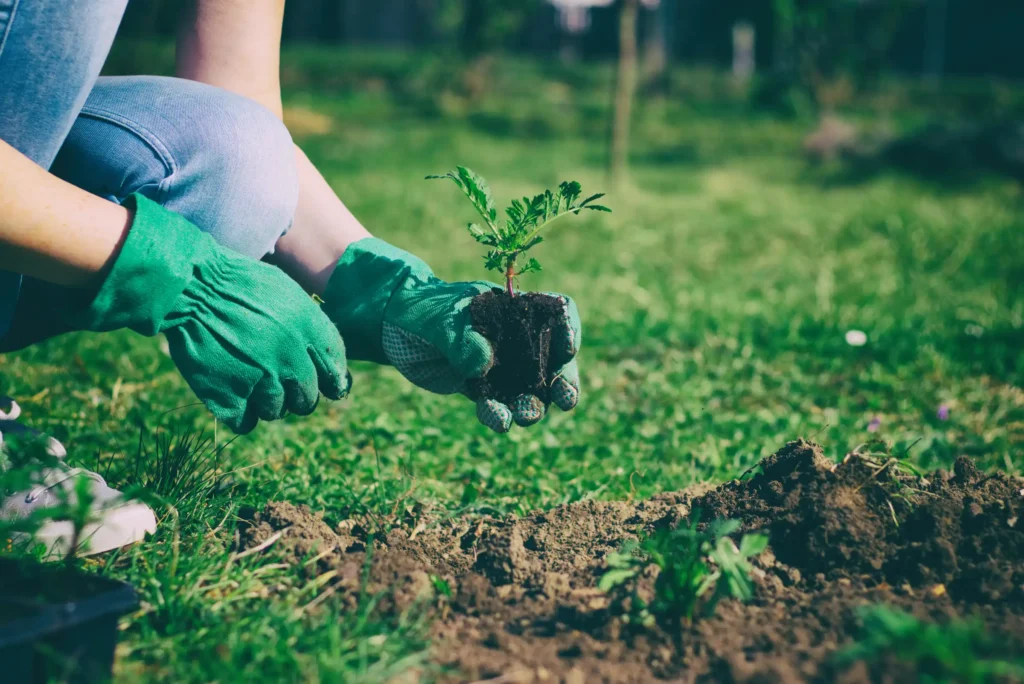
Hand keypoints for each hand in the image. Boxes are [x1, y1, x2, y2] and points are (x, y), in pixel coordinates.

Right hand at [73, 194, 349, 432]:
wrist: (188, 285)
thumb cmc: (234, 282)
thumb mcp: (283, 290)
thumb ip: (306, 324)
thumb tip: (318, 355)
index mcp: (310, 329)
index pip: (335, 369)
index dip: (329, 380)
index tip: (323, 384)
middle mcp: (293, 358)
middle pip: (307, 399)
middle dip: (294, 395)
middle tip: (274, 382)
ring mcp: (262, 380)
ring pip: (276, 412)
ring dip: (263, 402)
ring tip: (244, 379)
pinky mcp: (230, 398)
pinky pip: (244, 423)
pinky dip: (237, 413)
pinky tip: (228, 393)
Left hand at [323, 238, 580, 432]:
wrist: (391, 326)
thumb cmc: (420, 308)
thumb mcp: (437, 317)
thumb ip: (459, 336)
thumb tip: (483, 361)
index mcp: (515, 308)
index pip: (557, 313)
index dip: (570, 329)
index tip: (568, 347)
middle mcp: (516, 337)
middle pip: (555, 359)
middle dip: (564, 380)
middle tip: (565, 399)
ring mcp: (501, 364)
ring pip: (531, 388)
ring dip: (534, 403)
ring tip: (527, 416)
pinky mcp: (481, 387)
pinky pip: (498, 404)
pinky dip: (499, 414)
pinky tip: (498, 421)